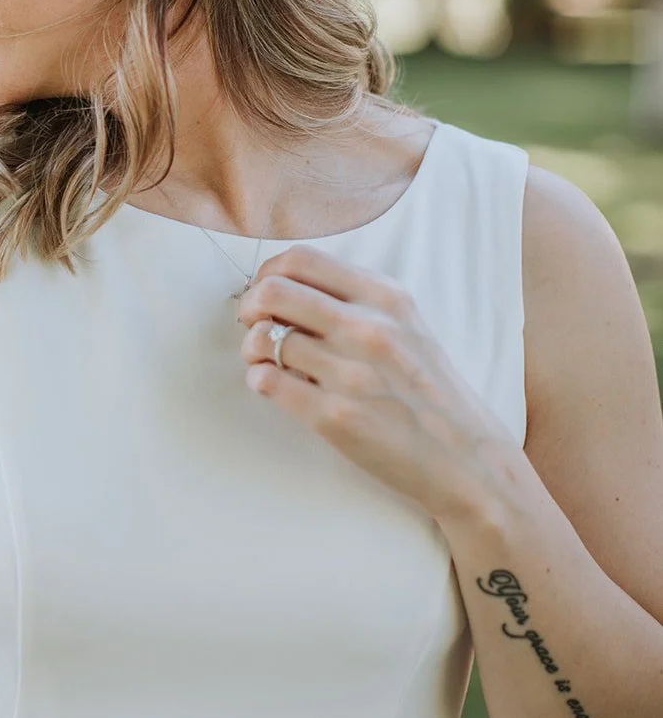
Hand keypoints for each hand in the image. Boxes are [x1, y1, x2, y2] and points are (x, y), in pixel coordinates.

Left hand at [236, 243, 518, 522]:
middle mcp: (368, 328)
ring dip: (254, 350)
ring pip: (266, 340)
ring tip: (268, 361)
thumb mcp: (407, 324)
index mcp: (384, 297)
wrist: (466, 458)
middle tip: (253, 324)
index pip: (301, 260)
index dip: (268, 272)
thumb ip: (356, 299)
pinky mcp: (334, 416)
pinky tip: (273, 384)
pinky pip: (267, 382)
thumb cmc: (429, 390)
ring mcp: (350, 373)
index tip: (266, 292)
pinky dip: (259, 380)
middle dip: (250, 306)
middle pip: (273, 291)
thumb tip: (288, 284)